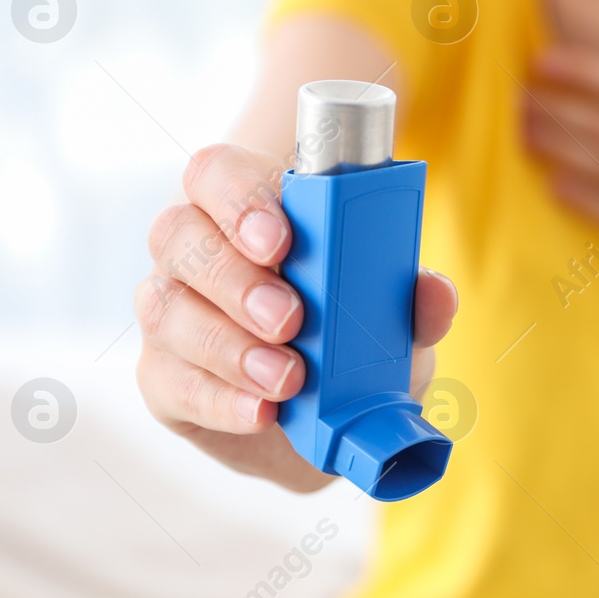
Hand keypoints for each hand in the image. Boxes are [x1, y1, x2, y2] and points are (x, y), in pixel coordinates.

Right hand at [134, 144, 456, 491]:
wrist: (329, 424)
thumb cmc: (355, 341)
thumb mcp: (396, 321)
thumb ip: (415, 301)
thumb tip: (435, 290)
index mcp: (252, 209)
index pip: (219, 173)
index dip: (240, 199)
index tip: (283, 240)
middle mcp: (196, 249)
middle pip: (179, 233)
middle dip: (235, 278)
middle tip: (291, 318)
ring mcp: (172, 310)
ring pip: (166, 308)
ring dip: (230, 345)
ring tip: (288, 378)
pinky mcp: (163, 375)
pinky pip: (171, 380)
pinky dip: (221, 399)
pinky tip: (262, 411)